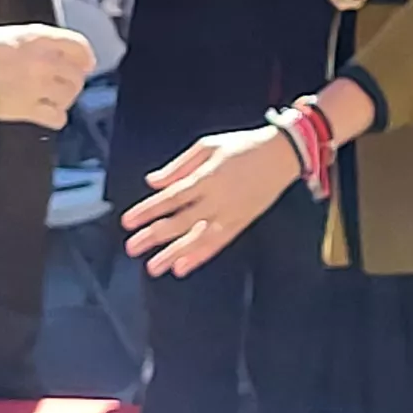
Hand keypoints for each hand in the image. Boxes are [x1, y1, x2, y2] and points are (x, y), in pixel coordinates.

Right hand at [0, 24, 89, 126]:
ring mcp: (39, 86)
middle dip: (72, 81)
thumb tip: (57, 56)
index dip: (85, 57)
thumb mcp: (11, 37)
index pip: (79, 46)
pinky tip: (45, 112)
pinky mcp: (30, 110)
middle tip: (63, 85)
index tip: (86, 64)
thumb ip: (38, 45)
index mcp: (40, 38)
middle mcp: (44, 61)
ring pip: (70, 96)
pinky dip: (55, 117)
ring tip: (50, 98)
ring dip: (63, 98)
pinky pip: (58, 117)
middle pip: (77, 75)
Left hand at [120, 127, 303, 277]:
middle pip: (180, 221)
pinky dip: (200, 256)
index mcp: (207, 177)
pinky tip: (184, 265)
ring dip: (174, 254)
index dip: (148, 210)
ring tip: (155, 266)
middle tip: (132, 247)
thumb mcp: (208, 146)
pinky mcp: (242, 223)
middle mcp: (218, 199)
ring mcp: (231, 213)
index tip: (129, 221)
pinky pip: (219, 243)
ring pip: (198, 238)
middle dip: (154, 236)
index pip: (171, 198)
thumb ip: (178, 166)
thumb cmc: (245, 146)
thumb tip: (153, 182)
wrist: (283, 154)